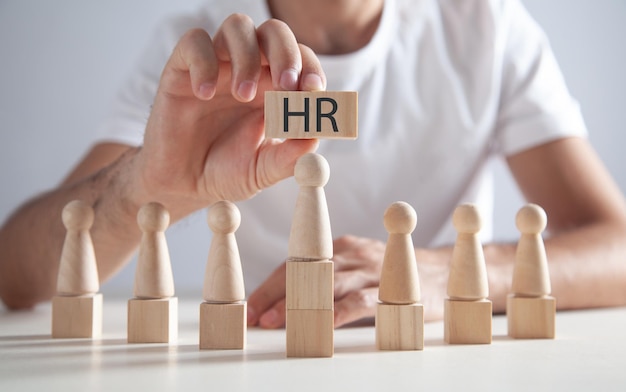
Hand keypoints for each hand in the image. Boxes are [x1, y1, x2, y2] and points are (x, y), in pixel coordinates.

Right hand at [127, 15, 325, 218]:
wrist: (184, 185)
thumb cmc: (227, 172)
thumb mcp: (263, 170)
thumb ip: (289, 157)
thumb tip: (315, 137)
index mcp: (276, 89)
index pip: (302, 60)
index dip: (311, 68)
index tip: (314, 90)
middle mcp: (250, 69)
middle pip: (274, 33)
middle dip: (286, 53)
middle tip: (287, 84)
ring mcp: (217, 65)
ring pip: (238, 26)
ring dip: (248, 56)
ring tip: (244, 95)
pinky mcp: (182, 69)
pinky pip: (194, 42)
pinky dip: (204, 62)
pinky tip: (204, 94)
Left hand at [247, 235, 449, 327]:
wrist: (439, 271)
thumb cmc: (389, 277)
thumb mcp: (356, 274)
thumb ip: (327, 287)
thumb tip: (287, 314)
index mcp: (338, 249)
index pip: (295, 264)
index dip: (269, 286)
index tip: (250, 309)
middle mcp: (349, 253)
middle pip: (304, 271)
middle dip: (274, 295)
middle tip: (252, 317)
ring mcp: (369, 268)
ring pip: (325, 284)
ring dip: (297, 304)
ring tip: (274, 322)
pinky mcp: (388, 286)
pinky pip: (358, 300)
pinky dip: (337, 313)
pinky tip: (320, 327)